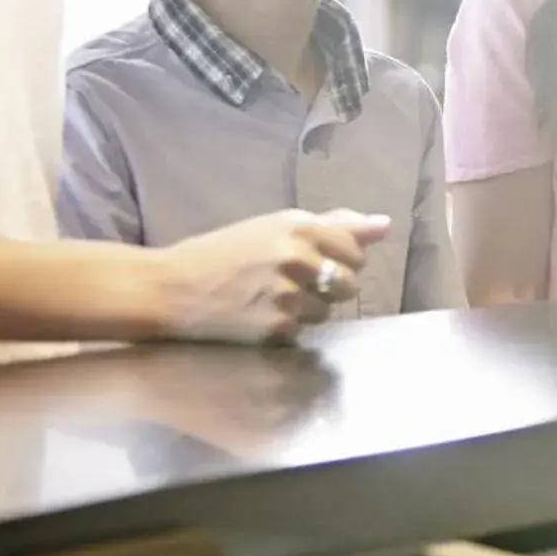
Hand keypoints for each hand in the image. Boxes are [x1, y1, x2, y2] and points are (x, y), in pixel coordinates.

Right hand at [148, 209, 390, 342]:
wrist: (172, 289)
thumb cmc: (225, 252)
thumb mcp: (277, 226)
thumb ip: (335, 224)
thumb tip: (384, 225)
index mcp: (300, 227)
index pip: (357, 250)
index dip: (342, 259)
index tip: (319, 261)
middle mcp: (298, 258)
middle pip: (350, 283)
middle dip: (330, 285)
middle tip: (295, 283)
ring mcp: (287, 295)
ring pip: (328, 310)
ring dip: (309, 309)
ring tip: (274, 299)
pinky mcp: (275, 328)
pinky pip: (304, 331)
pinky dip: (288, 328)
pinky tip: (261, 316)